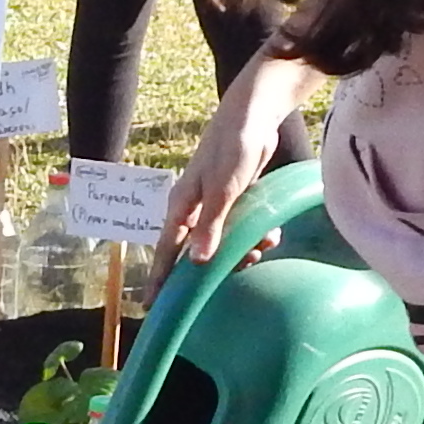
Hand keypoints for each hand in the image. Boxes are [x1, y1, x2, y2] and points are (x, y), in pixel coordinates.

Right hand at [164, 55, 318, 262]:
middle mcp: (193, 210)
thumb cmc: (231, 150)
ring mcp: (214, 205)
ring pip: (223, 242)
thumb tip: (198, 263)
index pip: (167, 251)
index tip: (152, 306)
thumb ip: (211, 226)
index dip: (160, 279)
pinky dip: (254, 234)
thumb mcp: (223, 191)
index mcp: (182, 208)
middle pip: (197, 251)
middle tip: (240, 268)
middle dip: (218, 265)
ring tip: (263, 247)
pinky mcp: (233, 200)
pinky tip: (270, 234)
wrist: (252, 118)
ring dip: (243, 249)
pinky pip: (239, 228)